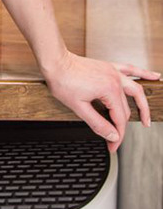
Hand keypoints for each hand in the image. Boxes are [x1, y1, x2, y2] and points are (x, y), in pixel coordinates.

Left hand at [42, 50, 160, 151]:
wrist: (55, 61)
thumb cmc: (62, 80)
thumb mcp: (78, 107)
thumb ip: (97, 123)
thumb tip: (112, 136)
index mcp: (109, 90)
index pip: (119, 119)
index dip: (116, 136)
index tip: (112, 146)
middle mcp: (114, 80)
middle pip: (125, 109)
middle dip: (121, 127)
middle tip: (115, 140)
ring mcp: (112, 72)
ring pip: (135, 90)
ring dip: (143, 105)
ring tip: (147, 119)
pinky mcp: (108, 67)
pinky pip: (130, 69)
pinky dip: (142, 73)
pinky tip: (153, 76)